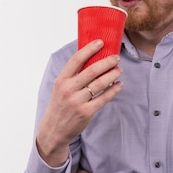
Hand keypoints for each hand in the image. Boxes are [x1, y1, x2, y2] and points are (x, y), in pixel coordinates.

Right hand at [36, 40, 123, 166]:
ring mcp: (77, 101)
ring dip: (112, 75)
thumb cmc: (59, 105)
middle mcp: (68, 89)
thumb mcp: (60, 88)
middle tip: (116, 57)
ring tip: (119, 70)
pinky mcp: (86, 112)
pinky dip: (113, 90)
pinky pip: (104, 98)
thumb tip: (91, 59)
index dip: (89, 49)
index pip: (76, 59)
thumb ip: (73, 75)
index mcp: (61, 80)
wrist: (53, 130)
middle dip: (107, 62)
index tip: (100, 42)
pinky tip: (118, 85)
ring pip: (100, 84)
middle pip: (92, 70)